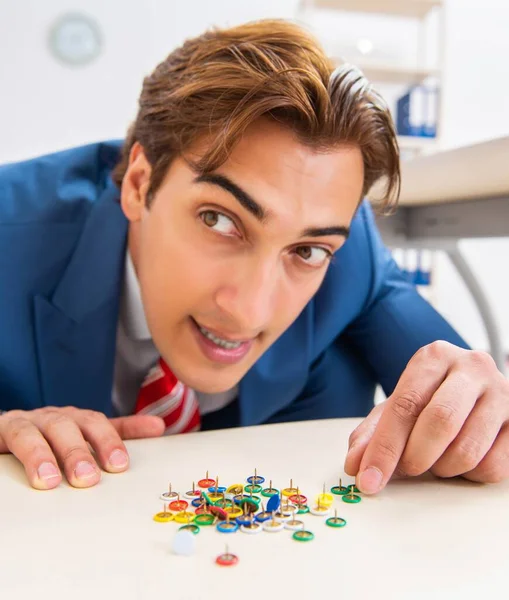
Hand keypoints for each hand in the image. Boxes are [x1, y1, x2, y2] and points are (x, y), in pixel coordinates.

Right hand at [0, 406, 164, 489]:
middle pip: (71, 426)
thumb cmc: (47, 438)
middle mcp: (53, 417)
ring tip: (48, 480)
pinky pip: (10, 435)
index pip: (98, 424)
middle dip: (80, 450)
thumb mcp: (81, 437)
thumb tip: (159, 427)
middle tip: (87, 478)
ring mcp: (26, 422)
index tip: (120, 463)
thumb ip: (117, 434)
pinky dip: (21, 452)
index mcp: (75, 419)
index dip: (111, 439)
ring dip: (42, 454)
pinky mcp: (1, 430)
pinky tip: (28, 471)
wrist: (4, 432)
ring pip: (36, 431)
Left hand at [345, 341, 508, 493]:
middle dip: (414, 457)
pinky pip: (493, 467)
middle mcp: (472, 367)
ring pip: (467, 449)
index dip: (384, 447)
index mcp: (434, 357)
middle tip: (406, 470)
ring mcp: (502, 393)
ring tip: (435, 459)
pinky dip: (470, 475)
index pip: (405, 404)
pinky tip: (462, 459)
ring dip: (442, 468)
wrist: (477, 388)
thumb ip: (373, 433)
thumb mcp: (399, 406)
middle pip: (440, 422)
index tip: (368, 479)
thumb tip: (356, 465)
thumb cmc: (432, 397)